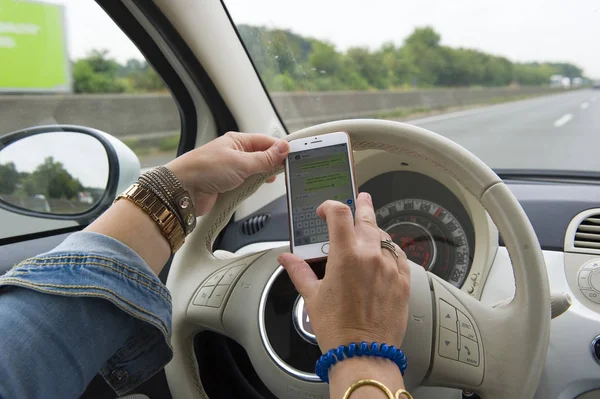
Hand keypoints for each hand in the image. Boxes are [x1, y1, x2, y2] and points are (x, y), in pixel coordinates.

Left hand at [166, 132, 288, 214]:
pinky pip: (247, 184)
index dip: (281, 149)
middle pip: (262, 157)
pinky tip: (259, 189)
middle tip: (288, 172)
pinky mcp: (227, 185)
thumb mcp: (241, 162)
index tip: (295, 157)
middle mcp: (235, 153)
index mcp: (238, 141)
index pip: (266, 142)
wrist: (182, 190)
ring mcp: (231, 169)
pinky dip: (253, 187)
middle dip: (274, 164)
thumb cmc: (205, 169)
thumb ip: (265, 158)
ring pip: (256, 171)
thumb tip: (284, 148)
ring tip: (274, 181)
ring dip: (263, 176)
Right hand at [278, 192, 409, 351]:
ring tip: (368, 230)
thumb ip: (299, 271)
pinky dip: (390, 249)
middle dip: (361, 205)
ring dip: (374, 229)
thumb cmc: (337, 329)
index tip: (325, 211)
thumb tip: (286, 259)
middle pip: (367, 217)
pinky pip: (398, 255)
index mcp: (345, 256)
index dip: (331, 205)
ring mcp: (389, 267)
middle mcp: (370, 256)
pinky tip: (384, 252)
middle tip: (361, 197)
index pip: (340, 213)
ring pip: (384, 235)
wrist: (364, 353)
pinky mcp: (403, 281)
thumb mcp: (312, 296)